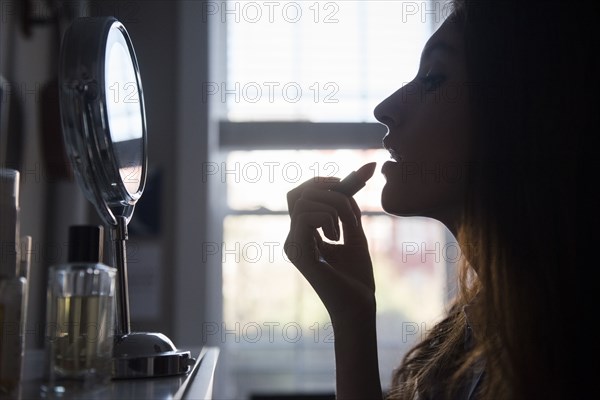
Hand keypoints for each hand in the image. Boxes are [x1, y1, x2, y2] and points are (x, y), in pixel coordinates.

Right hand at [284, 177, 375, 323]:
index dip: (323, 182)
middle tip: (349, 204)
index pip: (302, 196)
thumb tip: (354, 176)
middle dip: (326, 188)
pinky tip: (337, 236)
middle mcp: (293, 238)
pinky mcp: (298, 253)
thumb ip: (348, 207)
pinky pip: (306, 217)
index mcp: (303, 234)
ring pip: (304, 202)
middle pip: (298, 194)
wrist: (359, 306)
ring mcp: (293, 245)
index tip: (355, 179)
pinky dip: (327, 217)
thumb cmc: (357, 276)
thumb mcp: (355, 232)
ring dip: (333, 206)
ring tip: (347, 227)